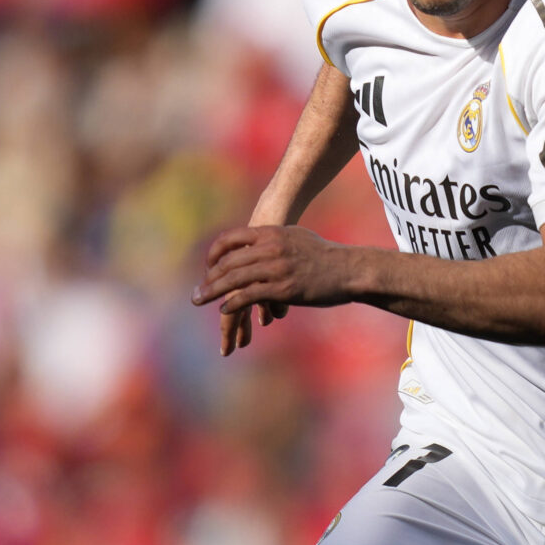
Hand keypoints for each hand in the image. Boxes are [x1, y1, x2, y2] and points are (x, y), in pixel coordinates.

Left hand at [193, 226, 356, 353]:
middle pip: (228, 262)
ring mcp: (275, 268)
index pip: (231, 239)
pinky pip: (249, 296)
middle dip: (208, 279)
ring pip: (234, 280)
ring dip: (213, 292)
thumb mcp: (296, 237)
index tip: (207, 268)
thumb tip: (262, 241)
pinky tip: (224, 311)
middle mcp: (270, 248)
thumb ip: (276, 239)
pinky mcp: (282, 288)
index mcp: (271, 233)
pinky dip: (233, 304)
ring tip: (200, 301)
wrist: (348, 269)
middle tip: (196, 293)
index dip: (214, 253)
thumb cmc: (325, 256)